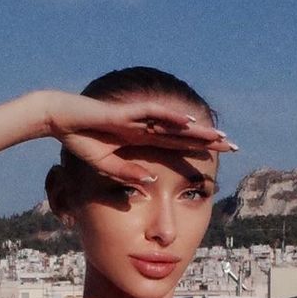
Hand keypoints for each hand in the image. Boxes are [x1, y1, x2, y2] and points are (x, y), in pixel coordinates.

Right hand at [40, 90, 236, 184]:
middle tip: (234, 146)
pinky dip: (171, 119)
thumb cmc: (81, 143)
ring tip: (220, 136)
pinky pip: (153, 115)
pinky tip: (189, 123)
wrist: (61, 122)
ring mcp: (138, 119)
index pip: (177, 148)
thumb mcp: (109, 168)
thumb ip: (130, 175)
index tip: (219, 161)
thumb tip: (150, 185)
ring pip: (174, 124)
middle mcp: (146, 128)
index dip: (198, 153)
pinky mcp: (126, 112)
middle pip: (184, 134)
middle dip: (209, 140)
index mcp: (144, 142)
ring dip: (197, 130)